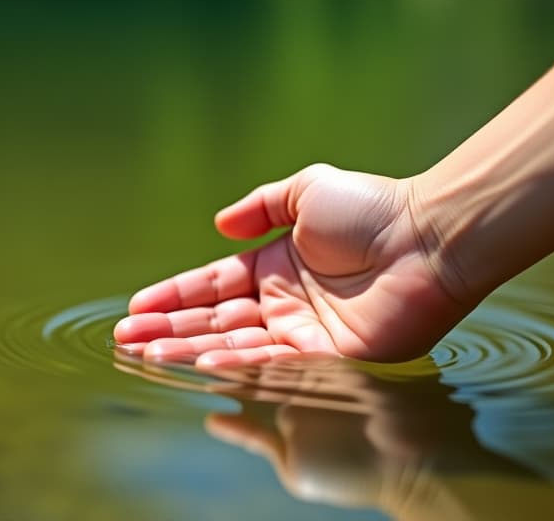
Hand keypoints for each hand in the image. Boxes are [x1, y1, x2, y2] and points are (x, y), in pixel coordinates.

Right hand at [114, 164, 469, 366]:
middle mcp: (284, 303)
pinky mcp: (327, 355)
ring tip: (146, 354)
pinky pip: (272, 361)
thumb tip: (219, 226)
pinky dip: (235, 362)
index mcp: (276, 266)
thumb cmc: (373, 209)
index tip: (136, 306)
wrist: (427, 236)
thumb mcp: (307, 191)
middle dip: (168, 329)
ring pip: (234, 344)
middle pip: (214, 320)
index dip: (174, 296)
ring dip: (188, 350)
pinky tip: (200, 360)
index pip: (213, 285)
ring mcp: (303, 332)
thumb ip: (261, 206)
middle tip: (126, 338)